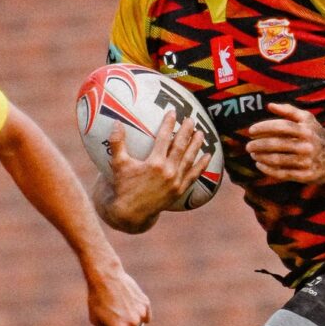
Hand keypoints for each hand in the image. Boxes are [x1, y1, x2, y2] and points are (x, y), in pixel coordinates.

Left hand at [85, 263, 150, 325]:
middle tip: (116, 323)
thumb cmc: (97, 299)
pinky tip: (130, 306)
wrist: (106, 278)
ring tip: (120, 310)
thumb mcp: (95, 320)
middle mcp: (131, 324)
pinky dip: (140, 315)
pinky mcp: (145, 304)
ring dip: (131, 323)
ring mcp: (140, 314)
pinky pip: (145, 316)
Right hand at [102, 111, 212, 226]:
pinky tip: (208, 156)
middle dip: (186, 131)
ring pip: (189, 159)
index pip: (164, 138)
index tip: (173, 112)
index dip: (169, 123)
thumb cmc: (123, 187)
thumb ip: (117, 143)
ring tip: (201, 133)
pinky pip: (194, 176)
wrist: (131, 213)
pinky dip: (201, 166)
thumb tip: (116, 123)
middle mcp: (168, 171)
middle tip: (191, 119)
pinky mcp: (179, 190)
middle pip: (180, 146)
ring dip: (196, 145)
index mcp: (154, 163)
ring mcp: (176, 182)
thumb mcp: (118, 164)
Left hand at [245, 103, 324, 183]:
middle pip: (277, 144)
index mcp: (306, 129)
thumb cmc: (317, 135)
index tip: (251, 131)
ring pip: (278, 159)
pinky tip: (259, 165)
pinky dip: (268, 169)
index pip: (281, 126)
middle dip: (259, 145)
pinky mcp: (306, 175)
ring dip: (261, 157)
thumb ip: (289, 110)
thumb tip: (269, 105)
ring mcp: (307, 161)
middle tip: (248, 146)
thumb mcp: (307, 119)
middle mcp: (307, 145)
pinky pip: (283, 173)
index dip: (264, 128)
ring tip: (253, 154)